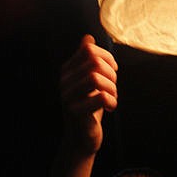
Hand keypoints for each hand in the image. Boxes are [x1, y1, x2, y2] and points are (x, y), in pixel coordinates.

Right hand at [59, 34, 117, 155]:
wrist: (82, 139)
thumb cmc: (89, 107)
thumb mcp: (90, 81)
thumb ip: (88, 60)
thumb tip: (88, 37)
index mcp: (67, 70)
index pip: (90, 49)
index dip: (107, 57)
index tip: (112, 70)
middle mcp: (63, 81)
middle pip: (94, 62)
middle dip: (111, 74)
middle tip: (113, 88)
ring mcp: (67, 97)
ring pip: (96, 78)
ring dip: (112, 88)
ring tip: (112, 98)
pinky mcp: (75, 113)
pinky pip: (100, 97)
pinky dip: (112, 101)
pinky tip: (110, 107)